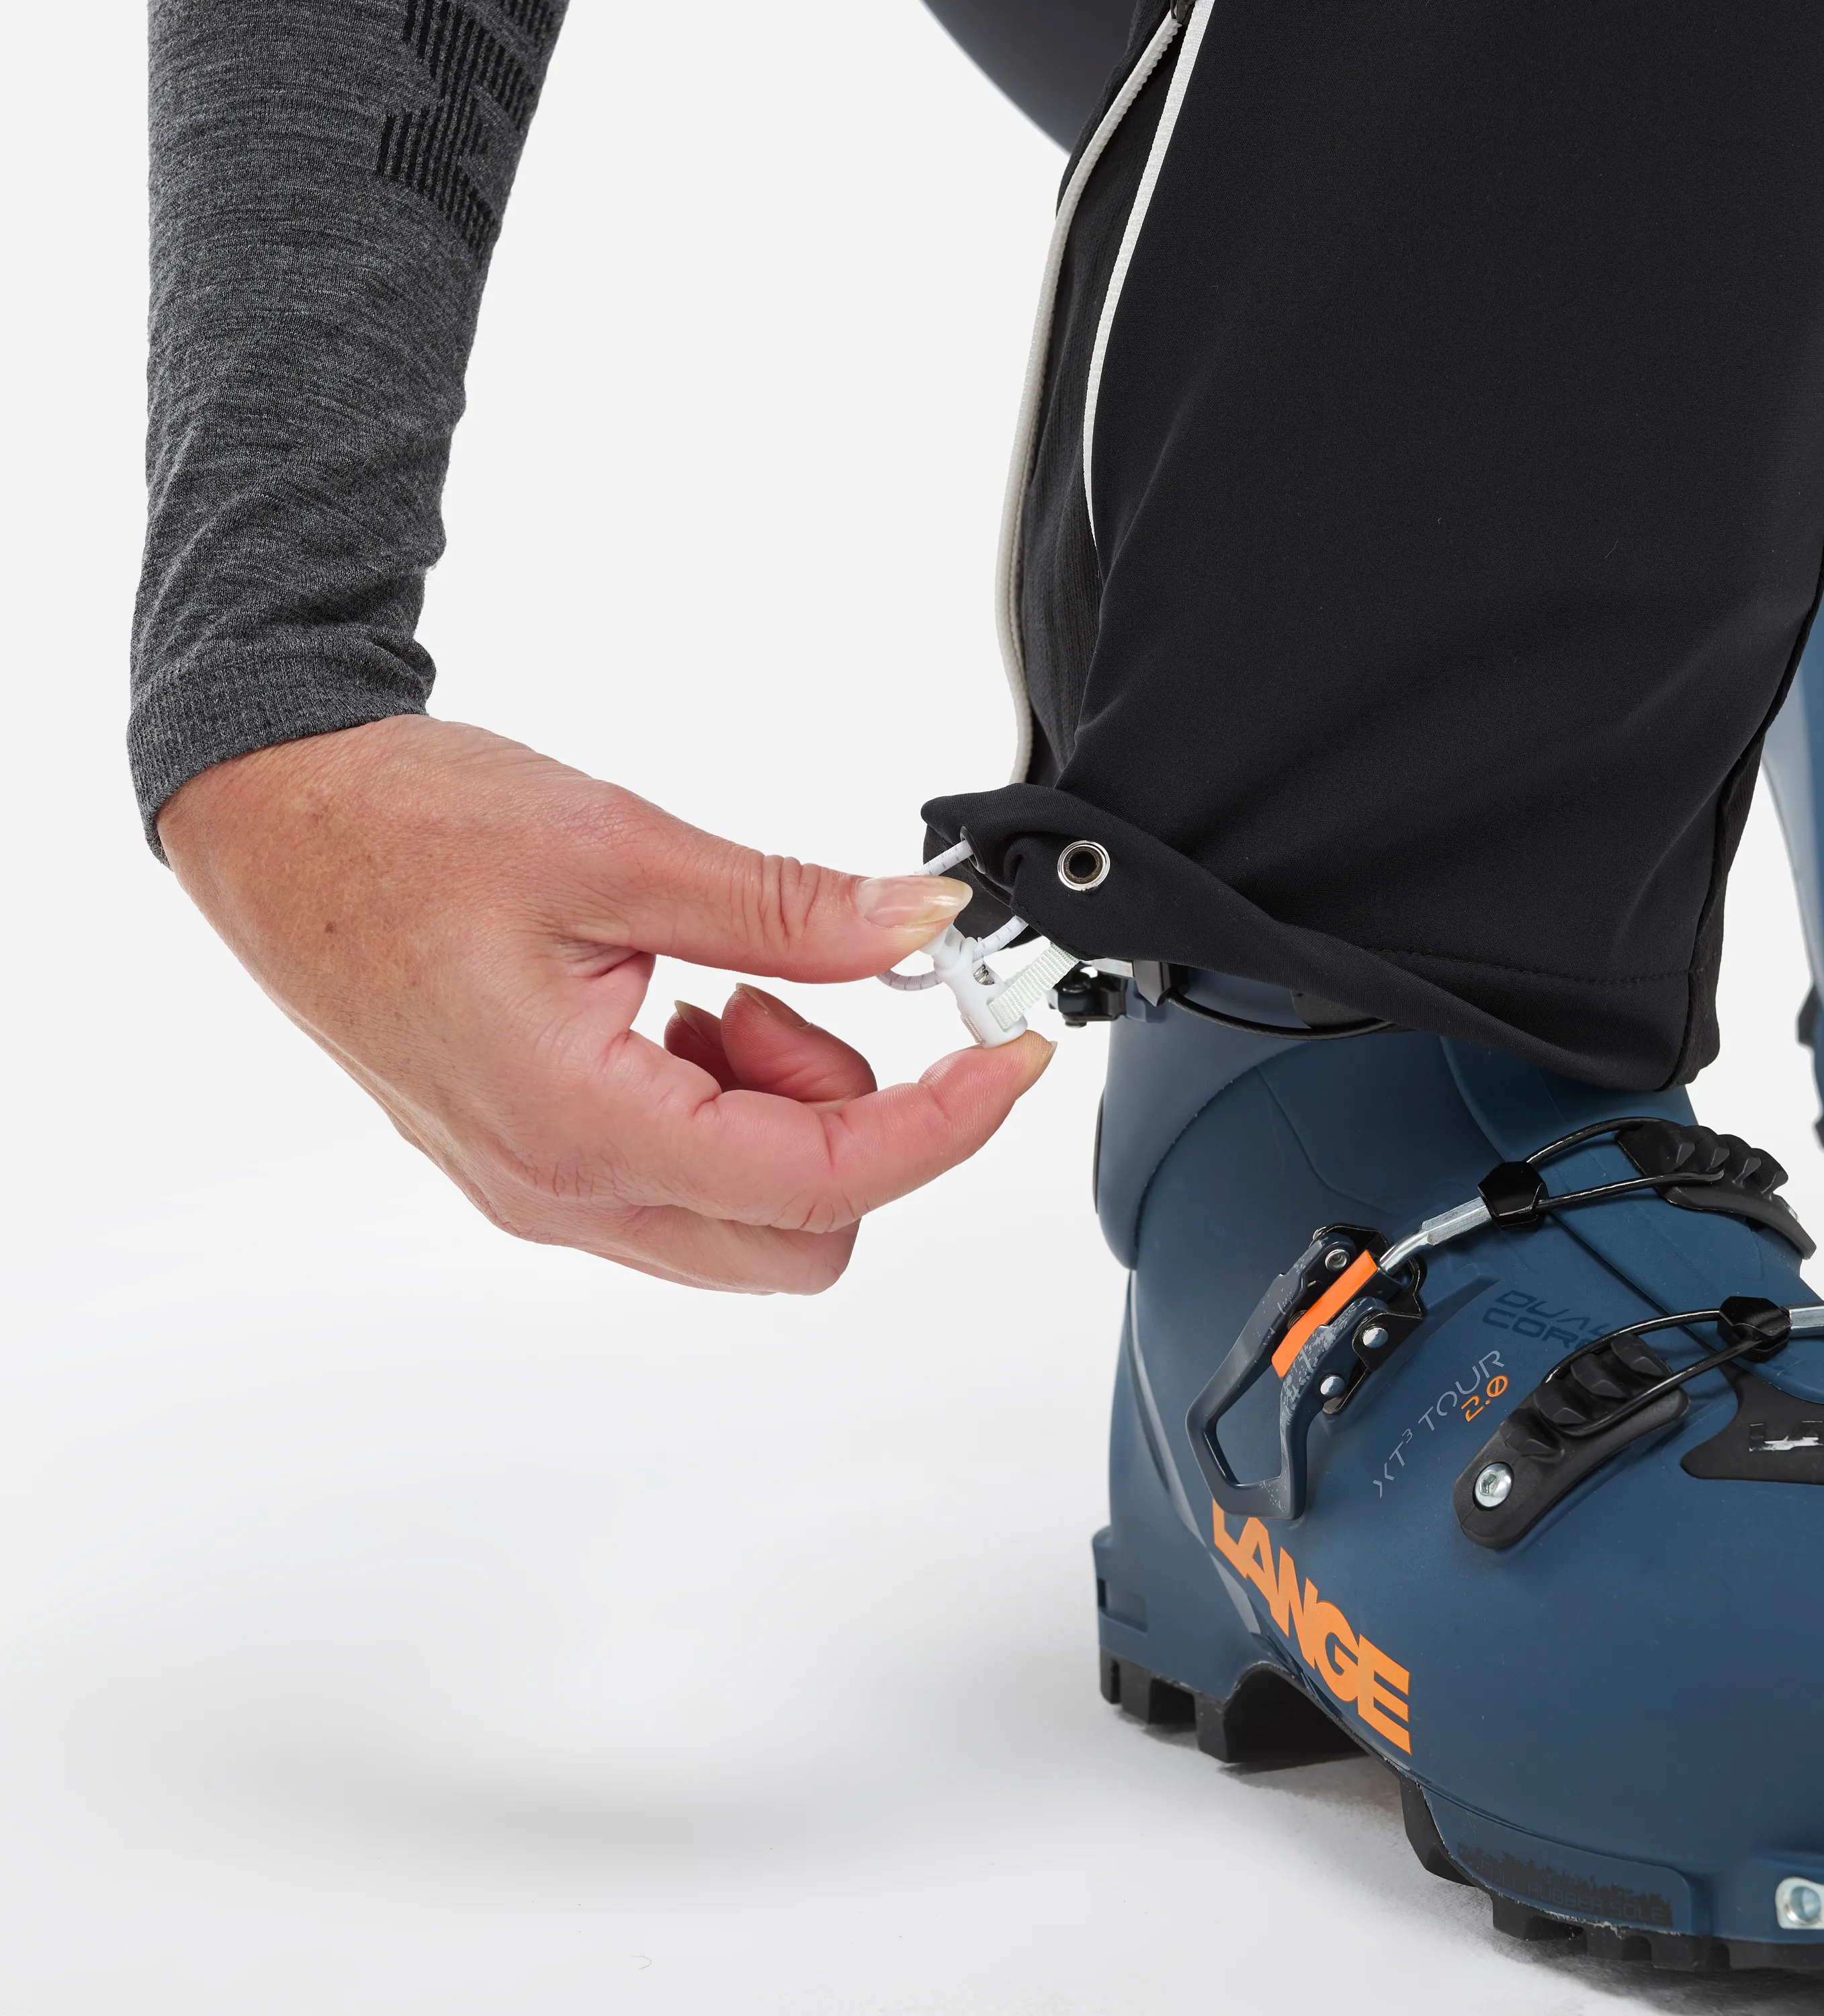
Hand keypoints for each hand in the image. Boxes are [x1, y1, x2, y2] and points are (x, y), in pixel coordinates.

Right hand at [157, 716, 1051, 1291]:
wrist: (279, 828)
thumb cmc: (403, 832)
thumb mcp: (619, 848)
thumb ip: (788, 908)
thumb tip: (918, 927)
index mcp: (579, 1126)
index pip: (822, 1181)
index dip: (945, 1124)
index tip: (1005, 1056)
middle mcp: (561, 1191)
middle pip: (799, 1236)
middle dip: (851, 1125)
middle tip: (802, 998)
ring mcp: (545, 1191)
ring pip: (746, 1223)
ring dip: (781, 1116)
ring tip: (720, 989)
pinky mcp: (541, 1165)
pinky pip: (686, 1187)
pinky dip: (727, 1112)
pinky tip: (681, 1014)